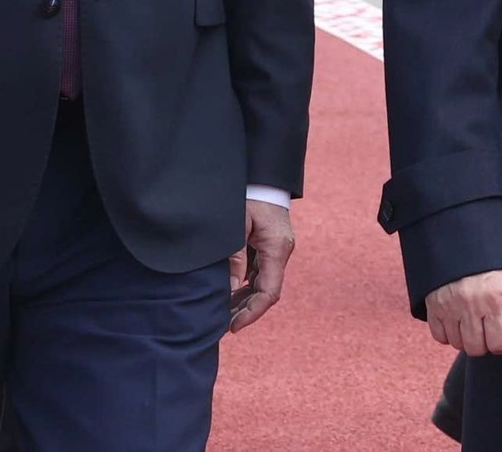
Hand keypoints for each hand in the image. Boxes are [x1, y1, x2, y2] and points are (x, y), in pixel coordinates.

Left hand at [228, 200, 293, 332]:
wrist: (263, 175)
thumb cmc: (249, 195)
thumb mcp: (237, 226)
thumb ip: (234, 258)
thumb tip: (229, 290)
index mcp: (276, 248)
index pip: (269, 292)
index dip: (252, 313)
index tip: (233, 327)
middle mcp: (280, 252)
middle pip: (266, 292)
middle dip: (245, 311)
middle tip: (220, 326)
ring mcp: (276, 249)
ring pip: (262, 284)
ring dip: (244, 300)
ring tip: (221, 314)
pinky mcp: (269, 246)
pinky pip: (259, 273)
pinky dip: (245, 287)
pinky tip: (228, 294)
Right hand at [426, 270, 501, 356]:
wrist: (465, 244)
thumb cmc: (494, 268)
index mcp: (496, 300)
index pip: (499, 345)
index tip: (501, 334)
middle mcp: (472, 305)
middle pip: (476, 349)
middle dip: (484, 343)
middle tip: (485, 327)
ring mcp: (450, 306)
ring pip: (457, 344)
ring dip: (465, 338)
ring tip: (471, 320)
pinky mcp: (433, 305)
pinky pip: (439, 336)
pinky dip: (447, 333)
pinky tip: (456, 320)